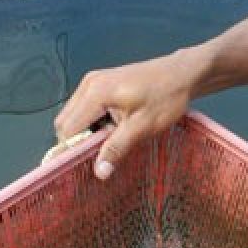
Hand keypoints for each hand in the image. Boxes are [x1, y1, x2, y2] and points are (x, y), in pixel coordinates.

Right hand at [53, 51, 198, 179]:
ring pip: (74, 116)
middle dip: (78, 142)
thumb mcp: (142, 128)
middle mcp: (88, 84)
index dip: (72, 150)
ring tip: (111, 141)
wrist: (182, 74)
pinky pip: (85, 109)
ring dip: (87, 133)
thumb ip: (117, 149)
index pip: (68, 129)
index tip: (84, 167)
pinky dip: (93, 123)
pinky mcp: (100, 83)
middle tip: (102, 155)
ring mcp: (93, 82)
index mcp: (95, 93)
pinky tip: (113, 129)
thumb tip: (99, 173)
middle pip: (66, 122)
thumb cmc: (166, 98)